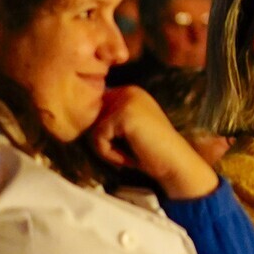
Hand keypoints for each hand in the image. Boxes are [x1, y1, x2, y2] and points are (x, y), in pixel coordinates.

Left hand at [89, 86, 219, 198]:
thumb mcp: (128, 130)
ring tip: (126, 156)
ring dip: (105, 149)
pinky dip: (109, 153)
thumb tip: (79, 120)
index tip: (122, 146)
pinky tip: (128, 158)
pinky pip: (98, 137)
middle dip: (103, 141)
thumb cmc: (151, 152)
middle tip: (124, 153)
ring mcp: (127, 101)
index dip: (102, 132)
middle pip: (91, 118)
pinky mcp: (124, 115)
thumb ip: (110, 120)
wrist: (175, 163)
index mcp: (130, 92)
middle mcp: (128, 91)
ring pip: (93, 128)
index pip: (95, 109)